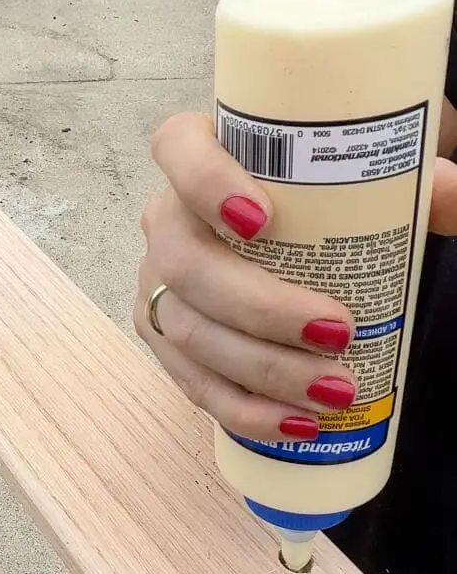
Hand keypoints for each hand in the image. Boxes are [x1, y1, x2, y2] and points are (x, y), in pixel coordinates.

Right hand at [135, 105, 456, 442]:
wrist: (290, 235)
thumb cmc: (319, 197)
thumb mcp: (366, 176)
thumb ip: (416, 183)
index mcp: (200, 154)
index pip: (178, 150)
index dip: (206, 183)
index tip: (261, 219)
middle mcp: (167, 219)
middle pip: (188, 263)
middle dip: (260, 308)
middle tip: (336, 332)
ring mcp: (157, 281)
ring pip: (189, 330)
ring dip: (263, 370)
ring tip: (332, 391)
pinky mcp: (163, 336)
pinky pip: (191, 381)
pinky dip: (244, 409)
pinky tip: (294, 424)